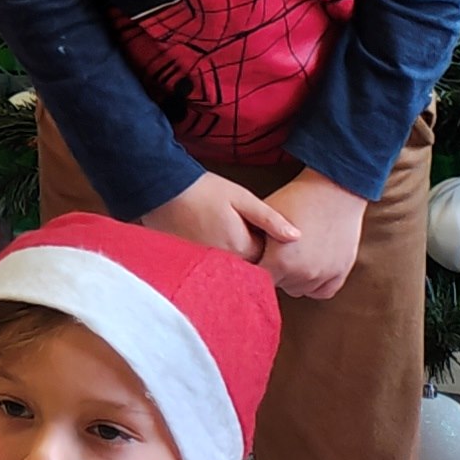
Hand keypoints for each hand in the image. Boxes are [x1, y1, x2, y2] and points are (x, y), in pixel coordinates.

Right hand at [146, 171, 299, 266]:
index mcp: (240, 248)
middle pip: (247, 269)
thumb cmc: (202, 190)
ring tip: (221, 233)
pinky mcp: (189, 264)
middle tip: (238, 231)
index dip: (265, 246)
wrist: (162, 189)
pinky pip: (208, 269)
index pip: (266, 260)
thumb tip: (297, 236)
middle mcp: (223, 263)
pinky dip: (212, 261)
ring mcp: (204, 266)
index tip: (257, 230)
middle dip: (250, 255)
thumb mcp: (241, 197)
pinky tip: (206, 239)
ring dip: (231, 258)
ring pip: (228, 270)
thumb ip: (270, 219)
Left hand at [261, 171, 368, 301]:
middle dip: (274, 270)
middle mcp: (303, 273)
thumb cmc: (298, 198)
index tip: (255, 256)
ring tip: (293, 254)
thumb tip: (235, 254)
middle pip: (278, 284)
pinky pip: (322, 291)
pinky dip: (315, 283)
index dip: (254, 266)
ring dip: (293, 278)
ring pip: (298, 289)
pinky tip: (309, 266)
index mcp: (280, 261)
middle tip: (275, 251)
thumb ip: (251, 239)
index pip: (257, 278)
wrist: (335, 188)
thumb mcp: (265, 215)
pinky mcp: (340, 272)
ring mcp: (324, 275)